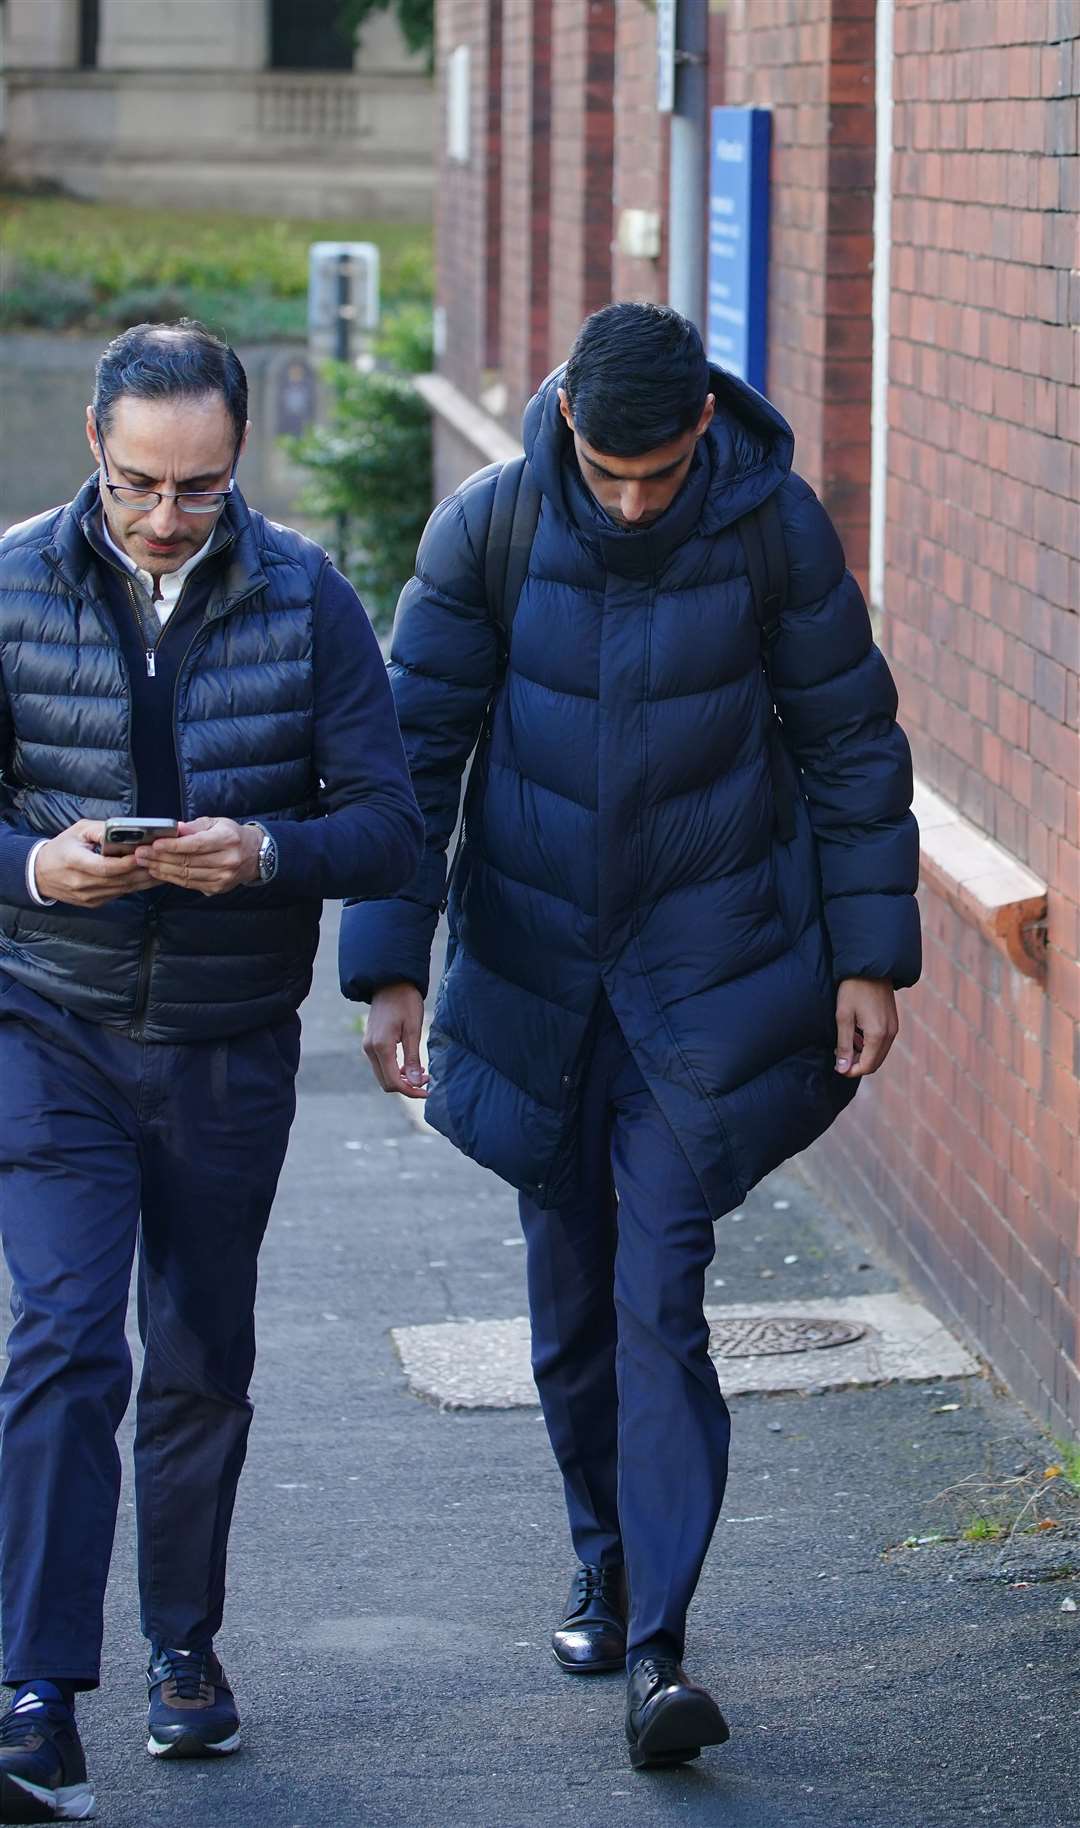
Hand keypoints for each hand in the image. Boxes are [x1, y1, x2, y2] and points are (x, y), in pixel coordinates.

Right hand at [35, 820, 153, 906]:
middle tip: (162, 861)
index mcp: (74, 862)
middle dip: (143, 870)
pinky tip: (148, 878)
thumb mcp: (78, 831)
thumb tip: (127, 831)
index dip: (127, 862)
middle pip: (119, 880)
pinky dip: (135, 886)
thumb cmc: (61, 848)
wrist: (40, 874)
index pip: (105, 867)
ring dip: (144, 880)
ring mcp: (88, 896)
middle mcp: (81, 883)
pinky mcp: (94, 903)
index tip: (144, 853)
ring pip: (123, 889)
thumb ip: (102, 830)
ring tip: (162, 869)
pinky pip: (119, 895)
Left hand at [136, 817, 260, 895]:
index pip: (196, 844)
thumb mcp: (216, 823)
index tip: (155, 844)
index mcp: (228, 839)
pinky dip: (171, 878)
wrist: (254, 855)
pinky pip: (190, 884)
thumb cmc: (231, 836)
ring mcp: (223, 877)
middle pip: (188, 861)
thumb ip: (194, 827)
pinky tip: (159, 872)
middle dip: (160, 857)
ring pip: (186, 874)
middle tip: (141, 853)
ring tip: (145, 863)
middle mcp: (227, 860)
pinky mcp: (218, 888)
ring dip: (162, 869)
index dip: (174, 845)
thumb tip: (174, 829)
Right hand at [364, 982, 428, 1097]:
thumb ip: (413, 1057)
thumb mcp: (414, 1028)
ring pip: (383, 1075)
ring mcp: (368, 1047)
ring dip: (401, 1079)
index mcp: (381, 1046)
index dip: (411, 1091)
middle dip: (407, 1087)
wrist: (390, 983)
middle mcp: (370, 1049)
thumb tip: (416, 1083)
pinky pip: (381, 1065)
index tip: (428, 1091)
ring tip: (422, 1073)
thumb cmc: (405, 1002)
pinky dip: (395, 1070)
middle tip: (427, 1081)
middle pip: (386, 1082)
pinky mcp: (371, 1044)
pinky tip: (411, 1065)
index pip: (393, 1081)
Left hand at [834, 977, 898, 1076]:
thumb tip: (842, 1069)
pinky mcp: (893, 1022)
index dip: (851, 1071)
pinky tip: (855, 1035)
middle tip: (839, 1056)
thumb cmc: (853, 990)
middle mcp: (890, 1034)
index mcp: (878, 1035)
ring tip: (845, 1044)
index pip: (867, 1066)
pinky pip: (883, 1043)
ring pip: (879, 1054)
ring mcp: (894, 1028)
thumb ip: (844, 1045)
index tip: (836, 1066)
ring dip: (863, 1055)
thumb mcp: (843, 1017)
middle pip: (875, 1063)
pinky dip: (870, 1046)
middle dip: (857, 1065)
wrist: (870, 967)